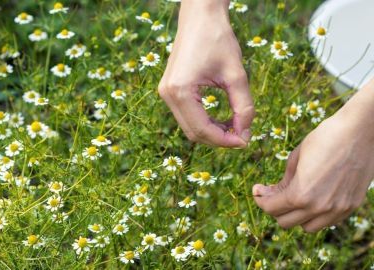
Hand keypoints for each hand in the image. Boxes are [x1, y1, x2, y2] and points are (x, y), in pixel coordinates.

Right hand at [158, 0, 253, 146]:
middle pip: (193, 133)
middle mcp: (167, 94)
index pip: (202, 130)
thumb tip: (246, 134)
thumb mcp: (236, 74)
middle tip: (243, 136)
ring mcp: (166, 92)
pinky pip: (187, 116)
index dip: (225, 141)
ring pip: (189, 127)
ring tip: (235, 126)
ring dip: (212, 132)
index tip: (246, 141)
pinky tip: (222, 119)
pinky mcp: (170, 90)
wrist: (200, 16)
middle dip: (219, 139)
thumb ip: (243, 106)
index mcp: (179, 91)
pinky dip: (205, 122)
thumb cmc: (218, 39)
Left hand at [253, 81, 373, 231]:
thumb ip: (283, 182)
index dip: (260, 199)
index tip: (258, 190)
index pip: (271, 209)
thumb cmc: (324, 139)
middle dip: (275, 208)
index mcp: (301, 194)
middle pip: (286, 222)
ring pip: (307, 227)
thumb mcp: (295, 159)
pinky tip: (313, 198)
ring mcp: (337, 209)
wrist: (359, 132)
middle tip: (273, 193)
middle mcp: (319, 207)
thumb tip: (270, 194)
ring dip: (296, 216)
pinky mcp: (351, 206)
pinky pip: (327, 222)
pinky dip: (316, 215)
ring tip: (294, 198)